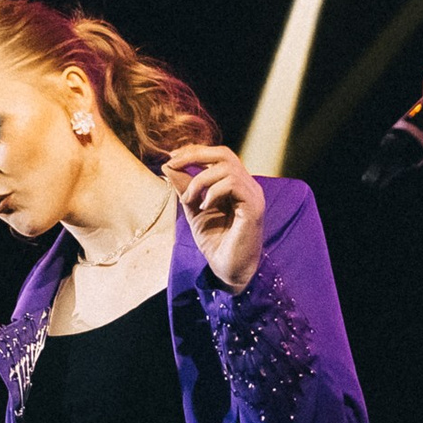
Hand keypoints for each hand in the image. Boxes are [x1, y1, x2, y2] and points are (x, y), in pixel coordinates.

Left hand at [163, 145, 264, 291]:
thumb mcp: (193, 211)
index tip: (172, 158)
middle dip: (195, 154)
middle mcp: (248, 186)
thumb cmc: (216, 244)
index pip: (218, 155)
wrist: (228, 270)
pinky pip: (232, 183)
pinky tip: (204, 207)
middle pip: (224, 153)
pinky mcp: (254, 207)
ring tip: (189, 200)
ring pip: (226, 167)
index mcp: (237, 185)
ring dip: (200, 180)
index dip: (195, 151)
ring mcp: (253, 195)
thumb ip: (185, 189)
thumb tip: (168, 166)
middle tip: (174, 164)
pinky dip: (213, 192)